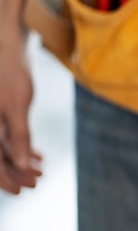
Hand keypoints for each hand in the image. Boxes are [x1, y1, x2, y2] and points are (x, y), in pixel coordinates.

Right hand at [0, 30, 41, 193]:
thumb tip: (20, 165)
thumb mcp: (17, 105)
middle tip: (38, 180)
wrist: (4, 41)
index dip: (7, 179)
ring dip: (20, 159)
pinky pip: (3, 134)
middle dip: (17, 170)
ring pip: (1, 147)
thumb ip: (18, 136)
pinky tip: (36, 153)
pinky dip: (19, 144)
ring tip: (41, 168)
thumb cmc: (9, 70)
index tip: (23, 190)